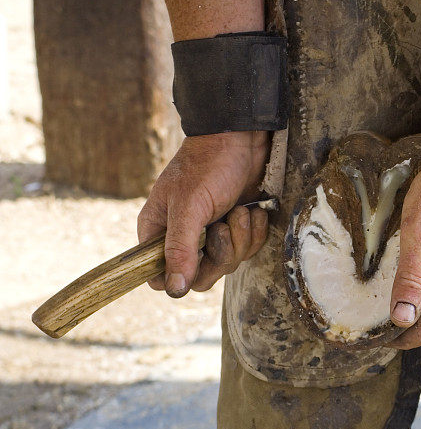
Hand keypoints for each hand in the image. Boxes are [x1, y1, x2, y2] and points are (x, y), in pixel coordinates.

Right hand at [137, 131, 269, 296]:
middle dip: (221, 254)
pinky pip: (247, 250)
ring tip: (240, 211)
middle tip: (224, 226)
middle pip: (201, 275)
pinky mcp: (236, 229)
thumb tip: (173, 289)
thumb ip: (179, 248)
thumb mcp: (189, 207)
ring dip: (241, 239)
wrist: (242, 139)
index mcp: (158, 231)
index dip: (179, 277)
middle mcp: (182, 236)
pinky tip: (253, 211)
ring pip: (227, 263)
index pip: (159, 276)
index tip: (197, 262)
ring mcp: (211, 234)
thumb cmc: (208, 166)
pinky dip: (254, 233)